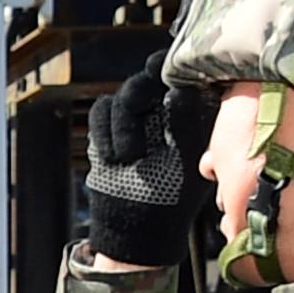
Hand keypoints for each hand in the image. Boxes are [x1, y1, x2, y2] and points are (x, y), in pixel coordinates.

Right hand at [81, 55, 216, 273]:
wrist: (141, 224)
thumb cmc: (175, 194)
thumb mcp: (189, 158)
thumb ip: (187, 121)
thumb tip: (178, 89)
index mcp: (193, 110)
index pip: (186, 75)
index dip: (176, 69)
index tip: (168, 74)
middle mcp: (163, 106)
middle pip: (150, 76)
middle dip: (144, 88)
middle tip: (144, 101)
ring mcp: (135, 115)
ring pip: (123, 94)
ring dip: (124, 123)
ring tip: (131, 154)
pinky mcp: (107, 126)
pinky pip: (100, 111)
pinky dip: (105, 132)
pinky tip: (116, 156)